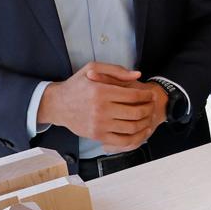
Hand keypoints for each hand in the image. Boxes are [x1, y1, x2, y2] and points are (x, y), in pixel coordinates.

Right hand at [37, 62, 166, 152]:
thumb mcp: (92, 68)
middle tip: (152, 105)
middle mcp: (101, 109)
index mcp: (101, 91)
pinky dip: (135, 137)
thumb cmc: (77, 85)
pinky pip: (122, 141)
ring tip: (148, 117)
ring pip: (132, 127)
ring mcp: (99, 125)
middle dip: (149, 108)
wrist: (57, 105)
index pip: (133, 95)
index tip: (150, 94)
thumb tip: (138, 75)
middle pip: (136, 112)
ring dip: (145, 123)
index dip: (146, 95)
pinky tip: (140, 131)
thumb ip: (116, 70)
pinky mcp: (97, 136)